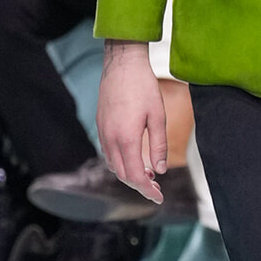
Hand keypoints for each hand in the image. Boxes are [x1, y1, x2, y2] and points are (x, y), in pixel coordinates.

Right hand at [97, 40, 166, 202]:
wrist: (122, 63)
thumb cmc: (143, 86)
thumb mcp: (158, 117)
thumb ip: (159, 146)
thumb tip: (160, 170)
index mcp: (126, 138)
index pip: (135, 176)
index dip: (147, 191)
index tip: (159, 197)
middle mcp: (110, 139)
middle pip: (122, 174)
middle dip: (139, 186)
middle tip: (157, 189)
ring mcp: (102, 132)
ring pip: (113, 165)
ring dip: (129, 174)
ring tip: (148, 175)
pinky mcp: (100, 125)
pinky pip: (108, 153)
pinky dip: (120, 162)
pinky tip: (134, 158)